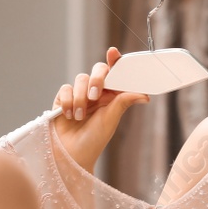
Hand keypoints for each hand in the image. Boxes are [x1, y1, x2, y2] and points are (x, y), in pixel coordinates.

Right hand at [51, 46, 148, 171]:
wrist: (71, 155)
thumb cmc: (94, 140)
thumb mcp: (111, 120)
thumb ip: (123, 102)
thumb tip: (145, 95)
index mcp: (111, 96)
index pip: (115, 73)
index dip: (115, 60)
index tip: (113, 52)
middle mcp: (96, 93)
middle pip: (97, 70)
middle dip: (96, 79)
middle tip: (95, 95)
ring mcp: (79, 95)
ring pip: (80, 79)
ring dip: (80, 97)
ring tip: (80, 116)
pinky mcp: (63, 99)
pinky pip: (65, 89)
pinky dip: (68, 101)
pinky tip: (69, 115)